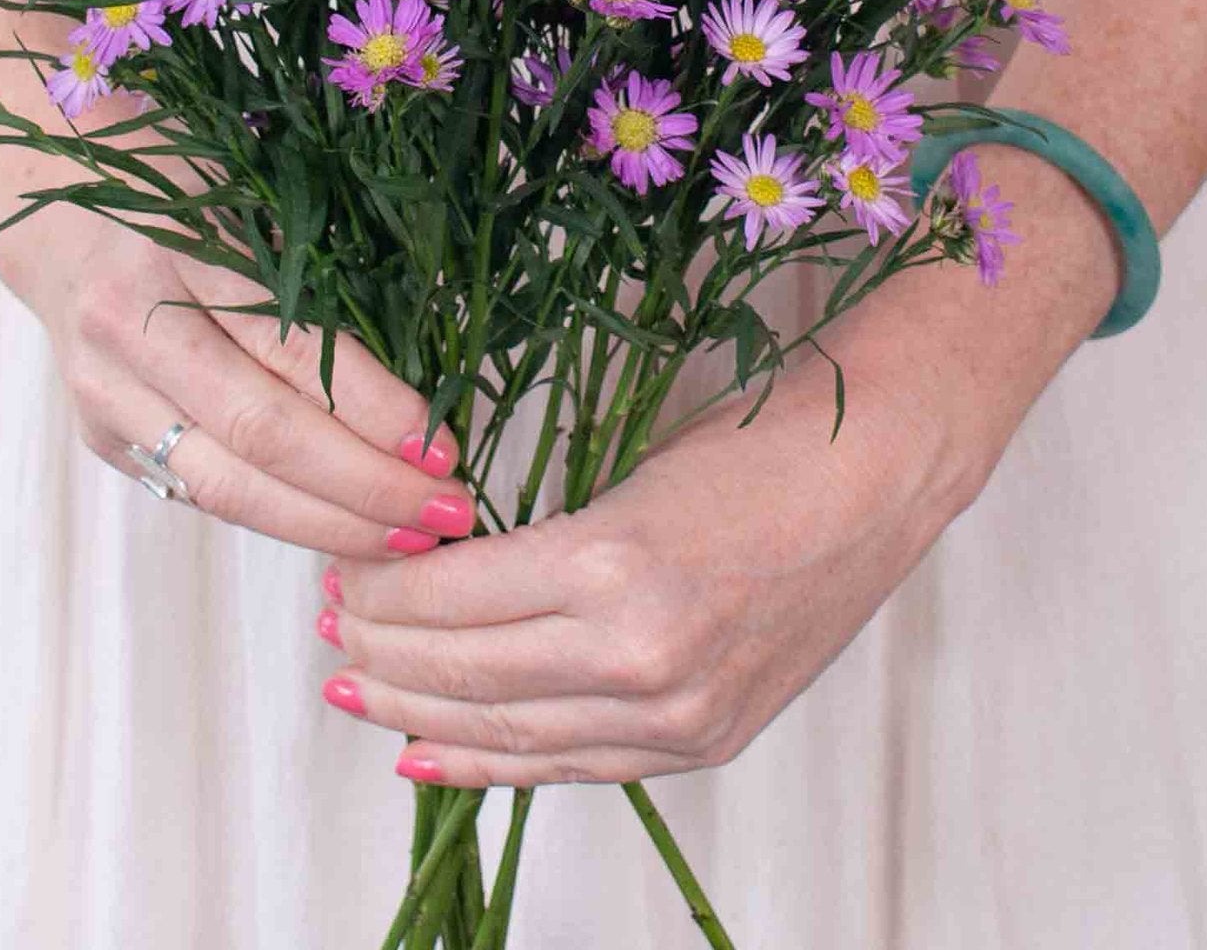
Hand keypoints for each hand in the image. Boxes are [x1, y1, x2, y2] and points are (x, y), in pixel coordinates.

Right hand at [5, 213, 476, 559]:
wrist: (55, 212)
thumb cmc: (178, 187)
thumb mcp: (250, 198)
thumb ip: (322, 275)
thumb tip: (427, 374)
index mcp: (175, 248)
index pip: (292, 349)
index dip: (373, 408)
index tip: (444, 445)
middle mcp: (127, 328)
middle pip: (260, 435)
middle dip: (364, 487)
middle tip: (445, 514)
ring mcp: (105, 394)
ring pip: (226, 487)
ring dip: (328, 525)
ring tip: (408, 541)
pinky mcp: (103, 438)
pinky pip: (201, 491)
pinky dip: (279, 517)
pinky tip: (343, 529)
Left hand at [314, 183, 1114, 787]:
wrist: (879, 476)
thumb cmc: (754, 441)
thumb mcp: (626, 467)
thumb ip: (537, 536)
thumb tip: (435, 562)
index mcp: (611, 562)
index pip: (451, 599)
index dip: (380, 591)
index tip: (337, 571)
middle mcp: (639, 655)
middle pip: (466, 675)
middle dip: (380, 653)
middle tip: (327, 626)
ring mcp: (676, 710)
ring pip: (509, 732)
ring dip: (418, 714)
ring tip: (357, 692)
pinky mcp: (703, 737)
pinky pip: (571, 766)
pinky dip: (492, 764)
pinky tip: (428, 756)